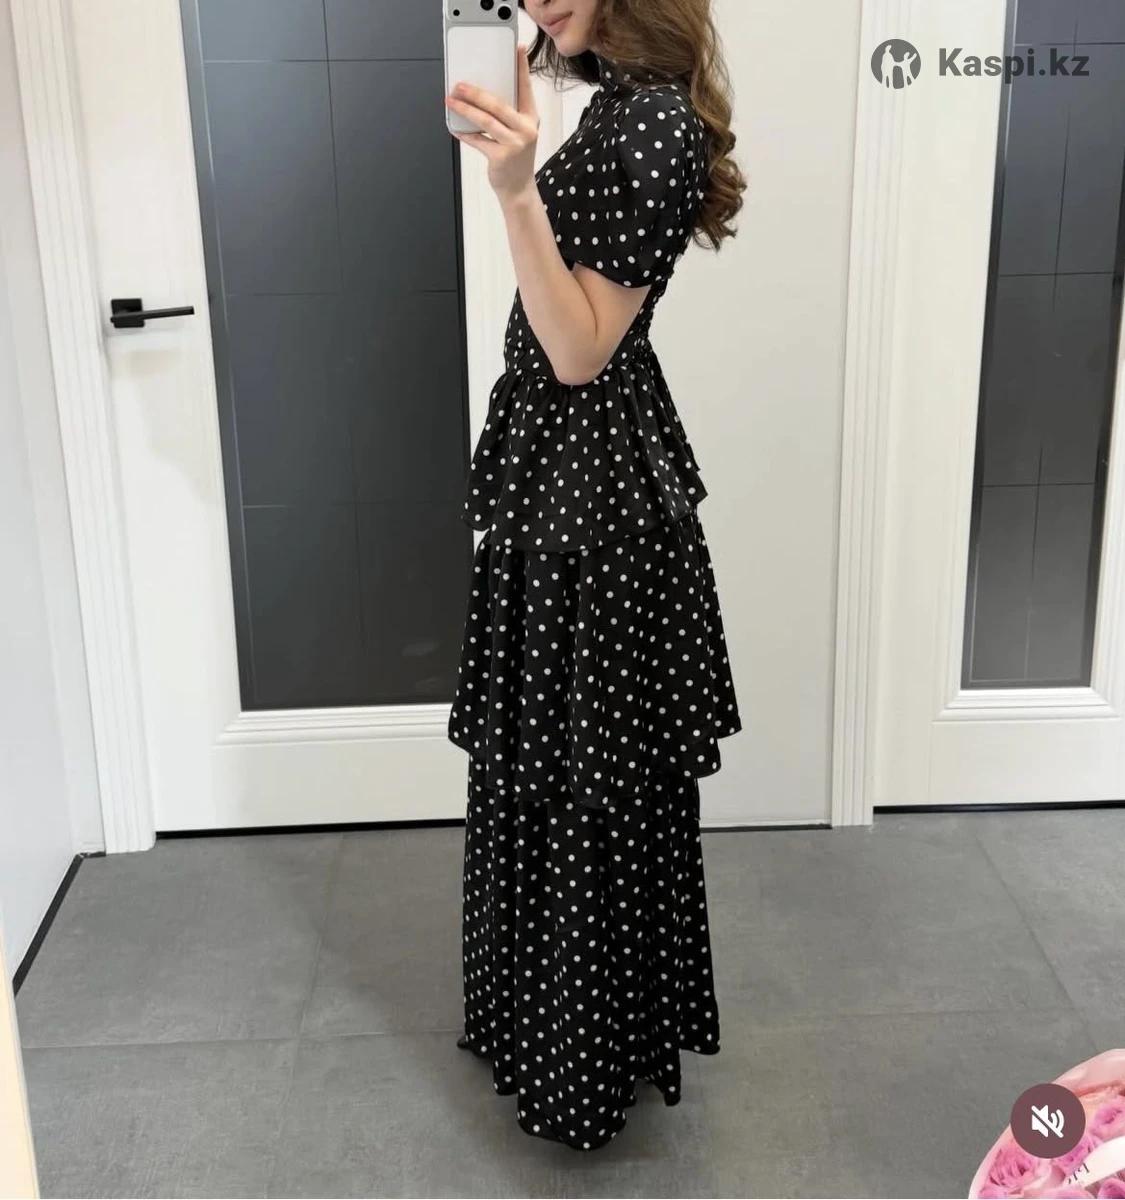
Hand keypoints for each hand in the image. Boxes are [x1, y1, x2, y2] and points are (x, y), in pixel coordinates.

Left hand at [446, 44, 538, 202]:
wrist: (519, 189)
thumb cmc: (515, 157)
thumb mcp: (518, 132)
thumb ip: (507, 114)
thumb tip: (480, 95)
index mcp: (531, 118)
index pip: (526, 87)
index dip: (522, 67)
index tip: (517, 49)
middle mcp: (526, 129)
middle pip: (498, 104)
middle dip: (476, 92)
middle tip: (459, 84)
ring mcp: (515, 144)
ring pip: (485, 120)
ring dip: (465, 110)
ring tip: (451, 101)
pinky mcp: (501, 157)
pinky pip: (478, 140)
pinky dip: (465, 133)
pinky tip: (455, 127)